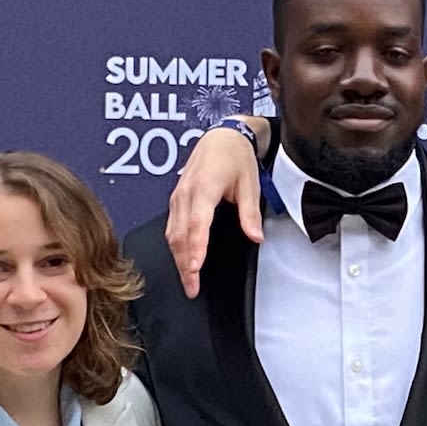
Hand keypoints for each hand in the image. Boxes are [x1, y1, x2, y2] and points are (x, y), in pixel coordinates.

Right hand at [165, 120, 266, 297]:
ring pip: (172, 233)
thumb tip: (256, 237)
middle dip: (184, 264)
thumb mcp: (250, 184)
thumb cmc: (236, 157)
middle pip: (179, 235)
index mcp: (204, 188)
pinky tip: (182, 260)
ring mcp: (177, 197)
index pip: (196, 224)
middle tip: (192, 288)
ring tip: (187, 281)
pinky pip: (171, 227)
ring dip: (178, 259)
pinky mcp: (176, 200)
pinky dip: (175, 246)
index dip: (195, 248)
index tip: (195, 268)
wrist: (222, 137)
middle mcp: (186, 194)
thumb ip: (250, 213)